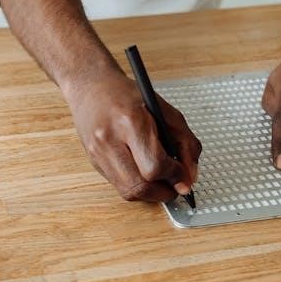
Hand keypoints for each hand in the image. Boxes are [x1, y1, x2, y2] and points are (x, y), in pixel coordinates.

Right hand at [64, 71, 200, 201]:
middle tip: (175, 186)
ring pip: (128, 192)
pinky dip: (136, 186)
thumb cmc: (127, 95)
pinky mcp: (94, 162)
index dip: (175, 176)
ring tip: (161, 183)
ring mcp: (98, 153)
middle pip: (140, 185)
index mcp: (130, 122)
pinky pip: (119, 185)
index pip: (155, 165)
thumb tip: (189, 177)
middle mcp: (110, 140)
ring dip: (150, 194)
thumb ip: (184, 143)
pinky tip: (143, 174)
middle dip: (163, 192)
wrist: (91, 87)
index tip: (184, 177)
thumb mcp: (165, 112)